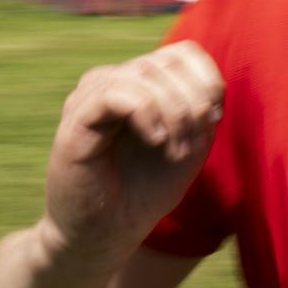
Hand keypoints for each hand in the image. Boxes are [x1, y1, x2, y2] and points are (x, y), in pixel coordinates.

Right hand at [40, 42, 223, 269]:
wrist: (105, 235)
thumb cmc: (144, 192)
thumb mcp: (188, 146)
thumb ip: (200, 111)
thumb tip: (210, 87)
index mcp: (140, 83)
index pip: (181, 52)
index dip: (206, 80)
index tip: (212, 121)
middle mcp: (113, 81)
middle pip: (166, 61)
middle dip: (192, 102)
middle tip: (192, 144)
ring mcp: (91, 98)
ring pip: (143, 72)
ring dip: (173, 111)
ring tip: (175, 150)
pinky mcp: (75, 121)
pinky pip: (115, 92)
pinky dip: (146, 112)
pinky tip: (155, 141)